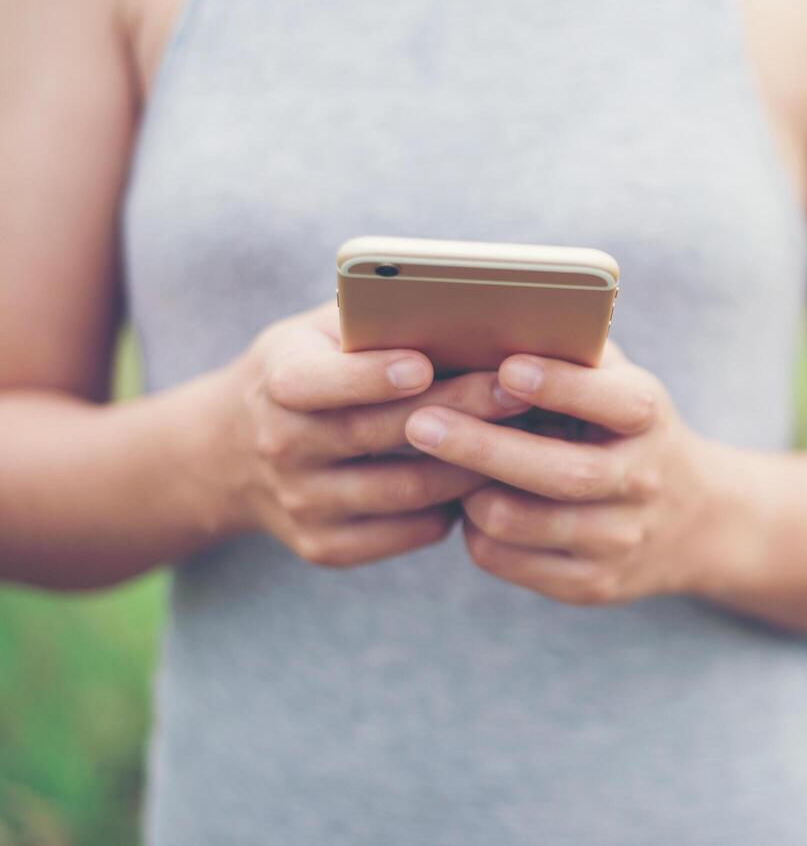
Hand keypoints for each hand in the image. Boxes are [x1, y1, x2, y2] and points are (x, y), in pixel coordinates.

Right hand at [202, 303, 531, 566]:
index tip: (423, 364)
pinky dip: (457, 507)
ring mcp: (301, 503)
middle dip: (458, 410)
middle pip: (379, 433)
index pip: (314, 382)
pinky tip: (494, 480)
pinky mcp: (324, 547)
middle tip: (519, 392)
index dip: (367, 377)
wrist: (231, 456)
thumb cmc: (311, 371)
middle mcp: (280, 446)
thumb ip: (372, 321)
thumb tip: (465, 306)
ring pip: (405, 490)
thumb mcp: (318, 334)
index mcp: (275, 381)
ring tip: (527, 437)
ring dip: (472, 464)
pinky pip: (409, 531)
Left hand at [403, 343, 740, 604]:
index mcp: (649, 419)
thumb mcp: (621, 384)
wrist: (697, 521)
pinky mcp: (593, 583)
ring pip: (522, 522)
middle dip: (483, 447)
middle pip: (559, 472)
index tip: (507, 369)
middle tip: (421, 423)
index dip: (561, 386)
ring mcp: (619, 539)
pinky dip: (476, 531)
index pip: (614, 402)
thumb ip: (574, 355)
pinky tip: (469, 505)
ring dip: (469, 492)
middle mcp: (642, 481)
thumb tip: (492, 318)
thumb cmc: (628, 429)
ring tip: (438, 464)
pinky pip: (509, 560)